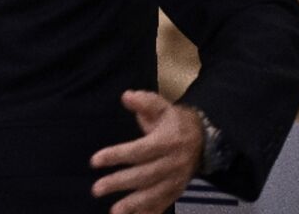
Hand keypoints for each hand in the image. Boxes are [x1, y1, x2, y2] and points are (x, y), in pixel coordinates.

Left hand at [90, 90, 202, 213]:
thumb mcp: (161, 106)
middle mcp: (173, 164)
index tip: (95, 161)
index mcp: (167, 142)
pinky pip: (164, 204)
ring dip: (134, 205)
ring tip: (114, 212)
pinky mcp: (177, 190)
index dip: (117, 156)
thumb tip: (126, 96)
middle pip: (144, 176)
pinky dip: (150, 213)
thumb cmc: (174, 121)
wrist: (204, 139)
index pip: (139, 151)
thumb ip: (144, 102)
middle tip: (96, 189)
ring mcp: (176, 180)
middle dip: (119, 183)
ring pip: (154, 195)